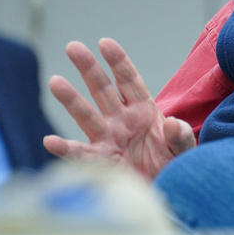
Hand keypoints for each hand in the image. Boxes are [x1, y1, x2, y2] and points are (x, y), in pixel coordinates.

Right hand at [43, 38, 195, 180]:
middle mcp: (122, 120)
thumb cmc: (173, 165)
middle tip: (72, 47)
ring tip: (55, 81)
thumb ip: (179, 136)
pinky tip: (50, 141)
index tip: (104, 43)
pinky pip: (79, 153)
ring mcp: (108, 139)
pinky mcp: (100, 161)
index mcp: (144, 110)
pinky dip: (64, 149)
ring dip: (71, 99)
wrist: (164, 191)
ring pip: (86, 115)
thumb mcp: (183, 149)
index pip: (129, 81)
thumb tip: (173, 123)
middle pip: (103, 89)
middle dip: (89, 68)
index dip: (118, 62)